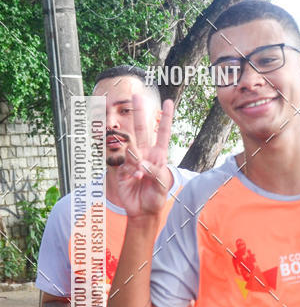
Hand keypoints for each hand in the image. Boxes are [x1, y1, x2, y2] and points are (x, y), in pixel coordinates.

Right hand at [115, 94, 173, 217]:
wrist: (143, 211)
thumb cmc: (156, 197)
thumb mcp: (163, 185)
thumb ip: (156, 172)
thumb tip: (144, 162)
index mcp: (159, 155)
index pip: (162, 133)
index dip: (165, 118)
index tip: (168, 103)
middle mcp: (145, 154)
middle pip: (142, 130)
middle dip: (139, 113)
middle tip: (136, 95)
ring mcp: (133, 161)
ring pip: (131, 148)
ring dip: (136, 160)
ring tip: (142, 176)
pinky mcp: (122, 170)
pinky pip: (125, 164)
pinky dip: (131, 171)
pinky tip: (136, 179)